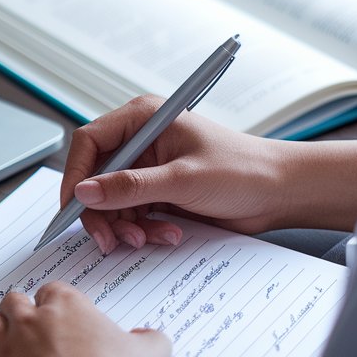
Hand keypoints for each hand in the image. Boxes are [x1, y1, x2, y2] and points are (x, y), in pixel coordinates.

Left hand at [0, 283, 196, 356]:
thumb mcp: (151, 355)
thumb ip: (149, 340)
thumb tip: (149, 337)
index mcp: (68, 306)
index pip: (52, 290)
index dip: (53, 302)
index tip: (57, 312)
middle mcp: (32, 321)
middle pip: (13, 302)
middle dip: (18, 312)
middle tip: (25, 324)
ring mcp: (8, 349)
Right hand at [63, 96, 356, 252]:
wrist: (281, 192)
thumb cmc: (244, 170)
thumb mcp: (182, 179)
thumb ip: (130, 187)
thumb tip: (85, 192)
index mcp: (143, 118)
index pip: (89, 142)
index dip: (76, 175)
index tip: (75, 207)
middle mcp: (141, 140)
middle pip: (95, 177)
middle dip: (101, 211)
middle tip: (110, 239)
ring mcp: (148, 167)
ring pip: (110, 201)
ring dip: (124, 225)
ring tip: (148, 238)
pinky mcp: (158, 191)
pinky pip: (131, 214)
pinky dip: (141, 229)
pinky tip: (165, 234)